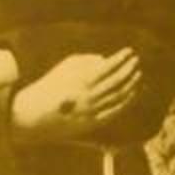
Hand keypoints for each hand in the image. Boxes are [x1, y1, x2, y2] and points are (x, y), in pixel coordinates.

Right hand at [11, 50, 141, 140]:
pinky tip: (133, 93)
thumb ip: (86, 60)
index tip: (130, 51)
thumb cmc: (50, 87)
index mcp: (80, 80)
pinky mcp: (93, 123)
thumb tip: (105, 60)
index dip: (121, 58)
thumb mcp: (64, 68)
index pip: (108, 67)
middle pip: (116, 82)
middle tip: (136, 61)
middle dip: (129, 69)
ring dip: (131, 85)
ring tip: (138, 75)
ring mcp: (92, 111)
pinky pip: (115, 111)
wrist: (35, 115)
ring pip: (119, 97)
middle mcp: (89, 96)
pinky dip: (127, 102)